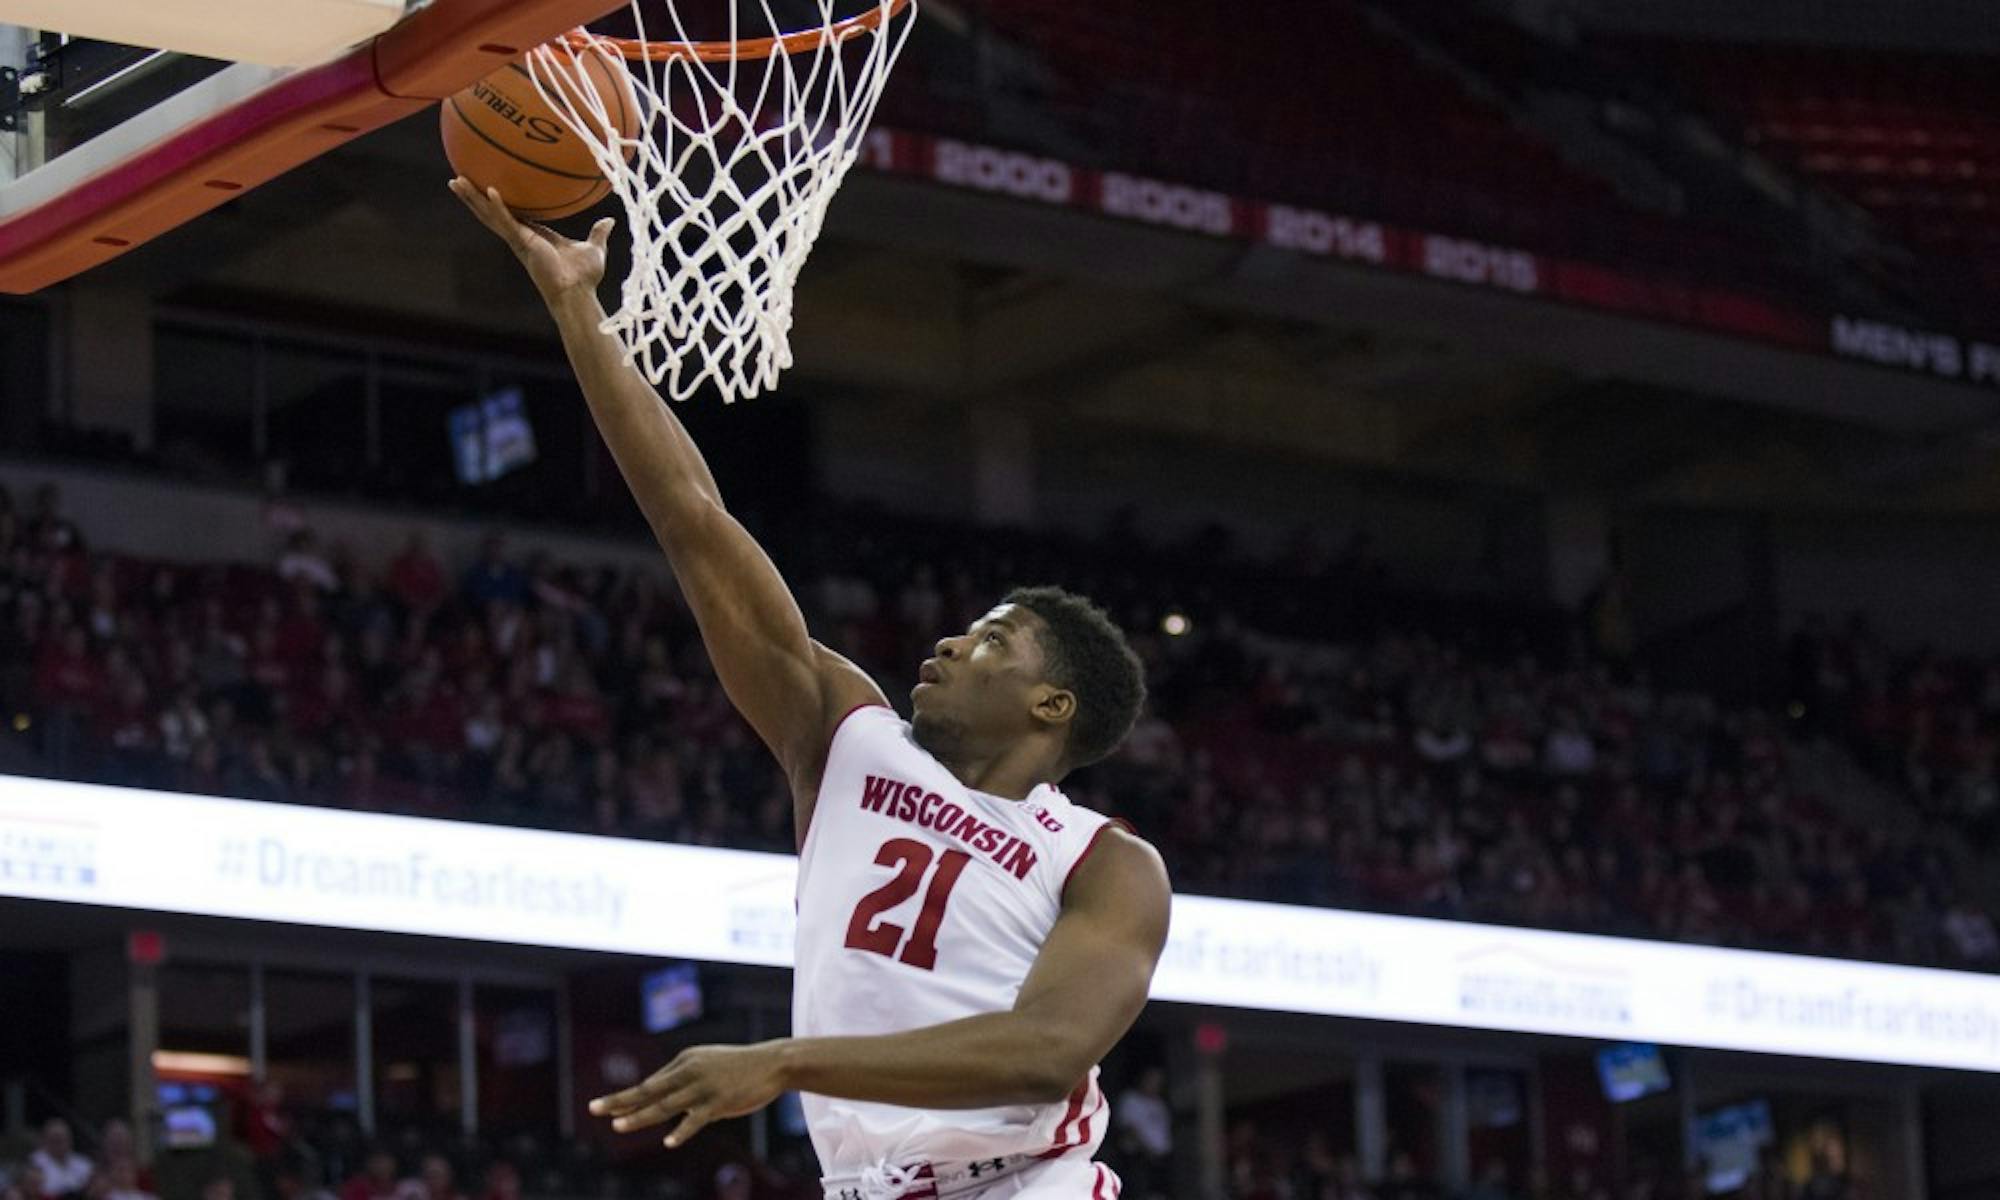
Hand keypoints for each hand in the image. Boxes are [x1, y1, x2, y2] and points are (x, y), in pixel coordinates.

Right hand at [447, 176, 611, 303]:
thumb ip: (598, 234)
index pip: (509, 214)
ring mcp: (519, 241)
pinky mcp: (523, 244)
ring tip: (456, 181)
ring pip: (490, 215)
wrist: (578, 293)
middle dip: (473, 197)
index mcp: (532, 236)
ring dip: (473, 198)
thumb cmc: (584, 277)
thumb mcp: (593, 249)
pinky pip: (508, 222)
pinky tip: (491, 191)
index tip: (485, 187)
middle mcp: (520, 237)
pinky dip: (499, 207)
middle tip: (456, 180)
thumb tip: (609, 221)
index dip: (496, 202)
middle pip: (490, 213)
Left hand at [588, 1041, 787, 1148]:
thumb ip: (686, 1082)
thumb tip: (666, 1100)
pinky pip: (696, 1119)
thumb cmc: (740, 1067)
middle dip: (619, 1101)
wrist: (773, 1063)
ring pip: (665, 1105)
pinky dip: (682, 1130)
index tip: (604, 1107)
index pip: (650, 1083)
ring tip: (618, 1127)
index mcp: (684, 1061)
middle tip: (593, 1109)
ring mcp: (703, 1087)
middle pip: (648, 1090)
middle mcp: (689, 1071)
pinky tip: (669, 1141)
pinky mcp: (719, 1101)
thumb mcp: (708, 1066)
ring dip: (640, 1117)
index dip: (626, 1097)